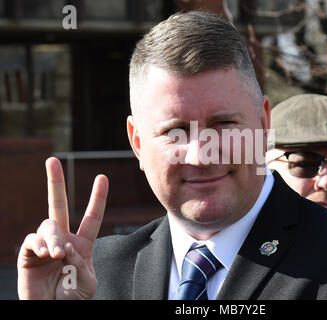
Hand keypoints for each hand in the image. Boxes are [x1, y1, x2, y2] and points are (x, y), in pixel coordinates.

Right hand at [17, 157, 108, 298]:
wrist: (54, 311)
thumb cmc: (73, 297)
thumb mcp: (87, 280)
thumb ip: (80, 262)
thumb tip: (66, 246)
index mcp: (82, 244)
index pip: (92, 217)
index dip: (97, 198)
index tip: (102, 177)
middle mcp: (63, 239)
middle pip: (58, 205)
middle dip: (55, 182)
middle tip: (52, 160)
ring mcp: (45, 244)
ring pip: (49, 225)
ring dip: (55, 238)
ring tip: (59, 254)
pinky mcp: (29, 254)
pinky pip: (33, 241)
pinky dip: (42, 244)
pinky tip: (48, 253)